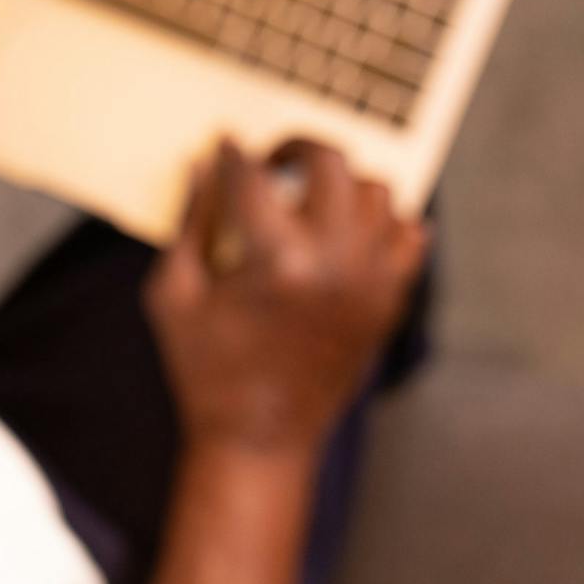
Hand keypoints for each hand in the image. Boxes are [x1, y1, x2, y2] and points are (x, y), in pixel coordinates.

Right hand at [142, 138, 429, 458]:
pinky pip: (409, 239)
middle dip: (297, 147)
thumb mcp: (174, 294)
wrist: (260, 440)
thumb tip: (204, 164)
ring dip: (341, 183)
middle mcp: (334, 265)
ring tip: (311, 195)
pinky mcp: (386, 305)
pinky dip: (386, 223)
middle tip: (275, 159)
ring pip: (377, 193)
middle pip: (330, 163)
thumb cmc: (207, 370)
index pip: (254, 176)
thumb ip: (190, 222)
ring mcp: (369, 285)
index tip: (225, 143)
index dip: (233, 153)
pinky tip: (352, 227)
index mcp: (275, 261)